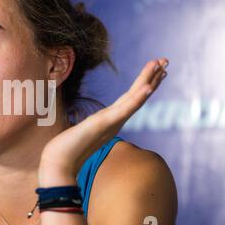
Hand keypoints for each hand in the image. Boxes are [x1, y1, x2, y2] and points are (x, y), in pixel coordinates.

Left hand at [38, 58, 168, 185]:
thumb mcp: (81, 134)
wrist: (59, 163)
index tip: (157, 71)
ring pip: (134, 99)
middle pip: (136, 96)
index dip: (144, 85)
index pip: (130, 99)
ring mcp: (112, 123)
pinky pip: (124, 110)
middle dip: (152, 78)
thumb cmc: (67, 151)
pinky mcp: (104, 125)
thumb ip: (88, 130)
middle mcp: (115, 121)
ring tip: (162, 66)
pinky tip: (148, 88)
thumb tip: (88, 127)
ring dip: (149, 81)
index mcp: (110, 121)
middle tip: (166, 60)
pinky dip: (137, 99)